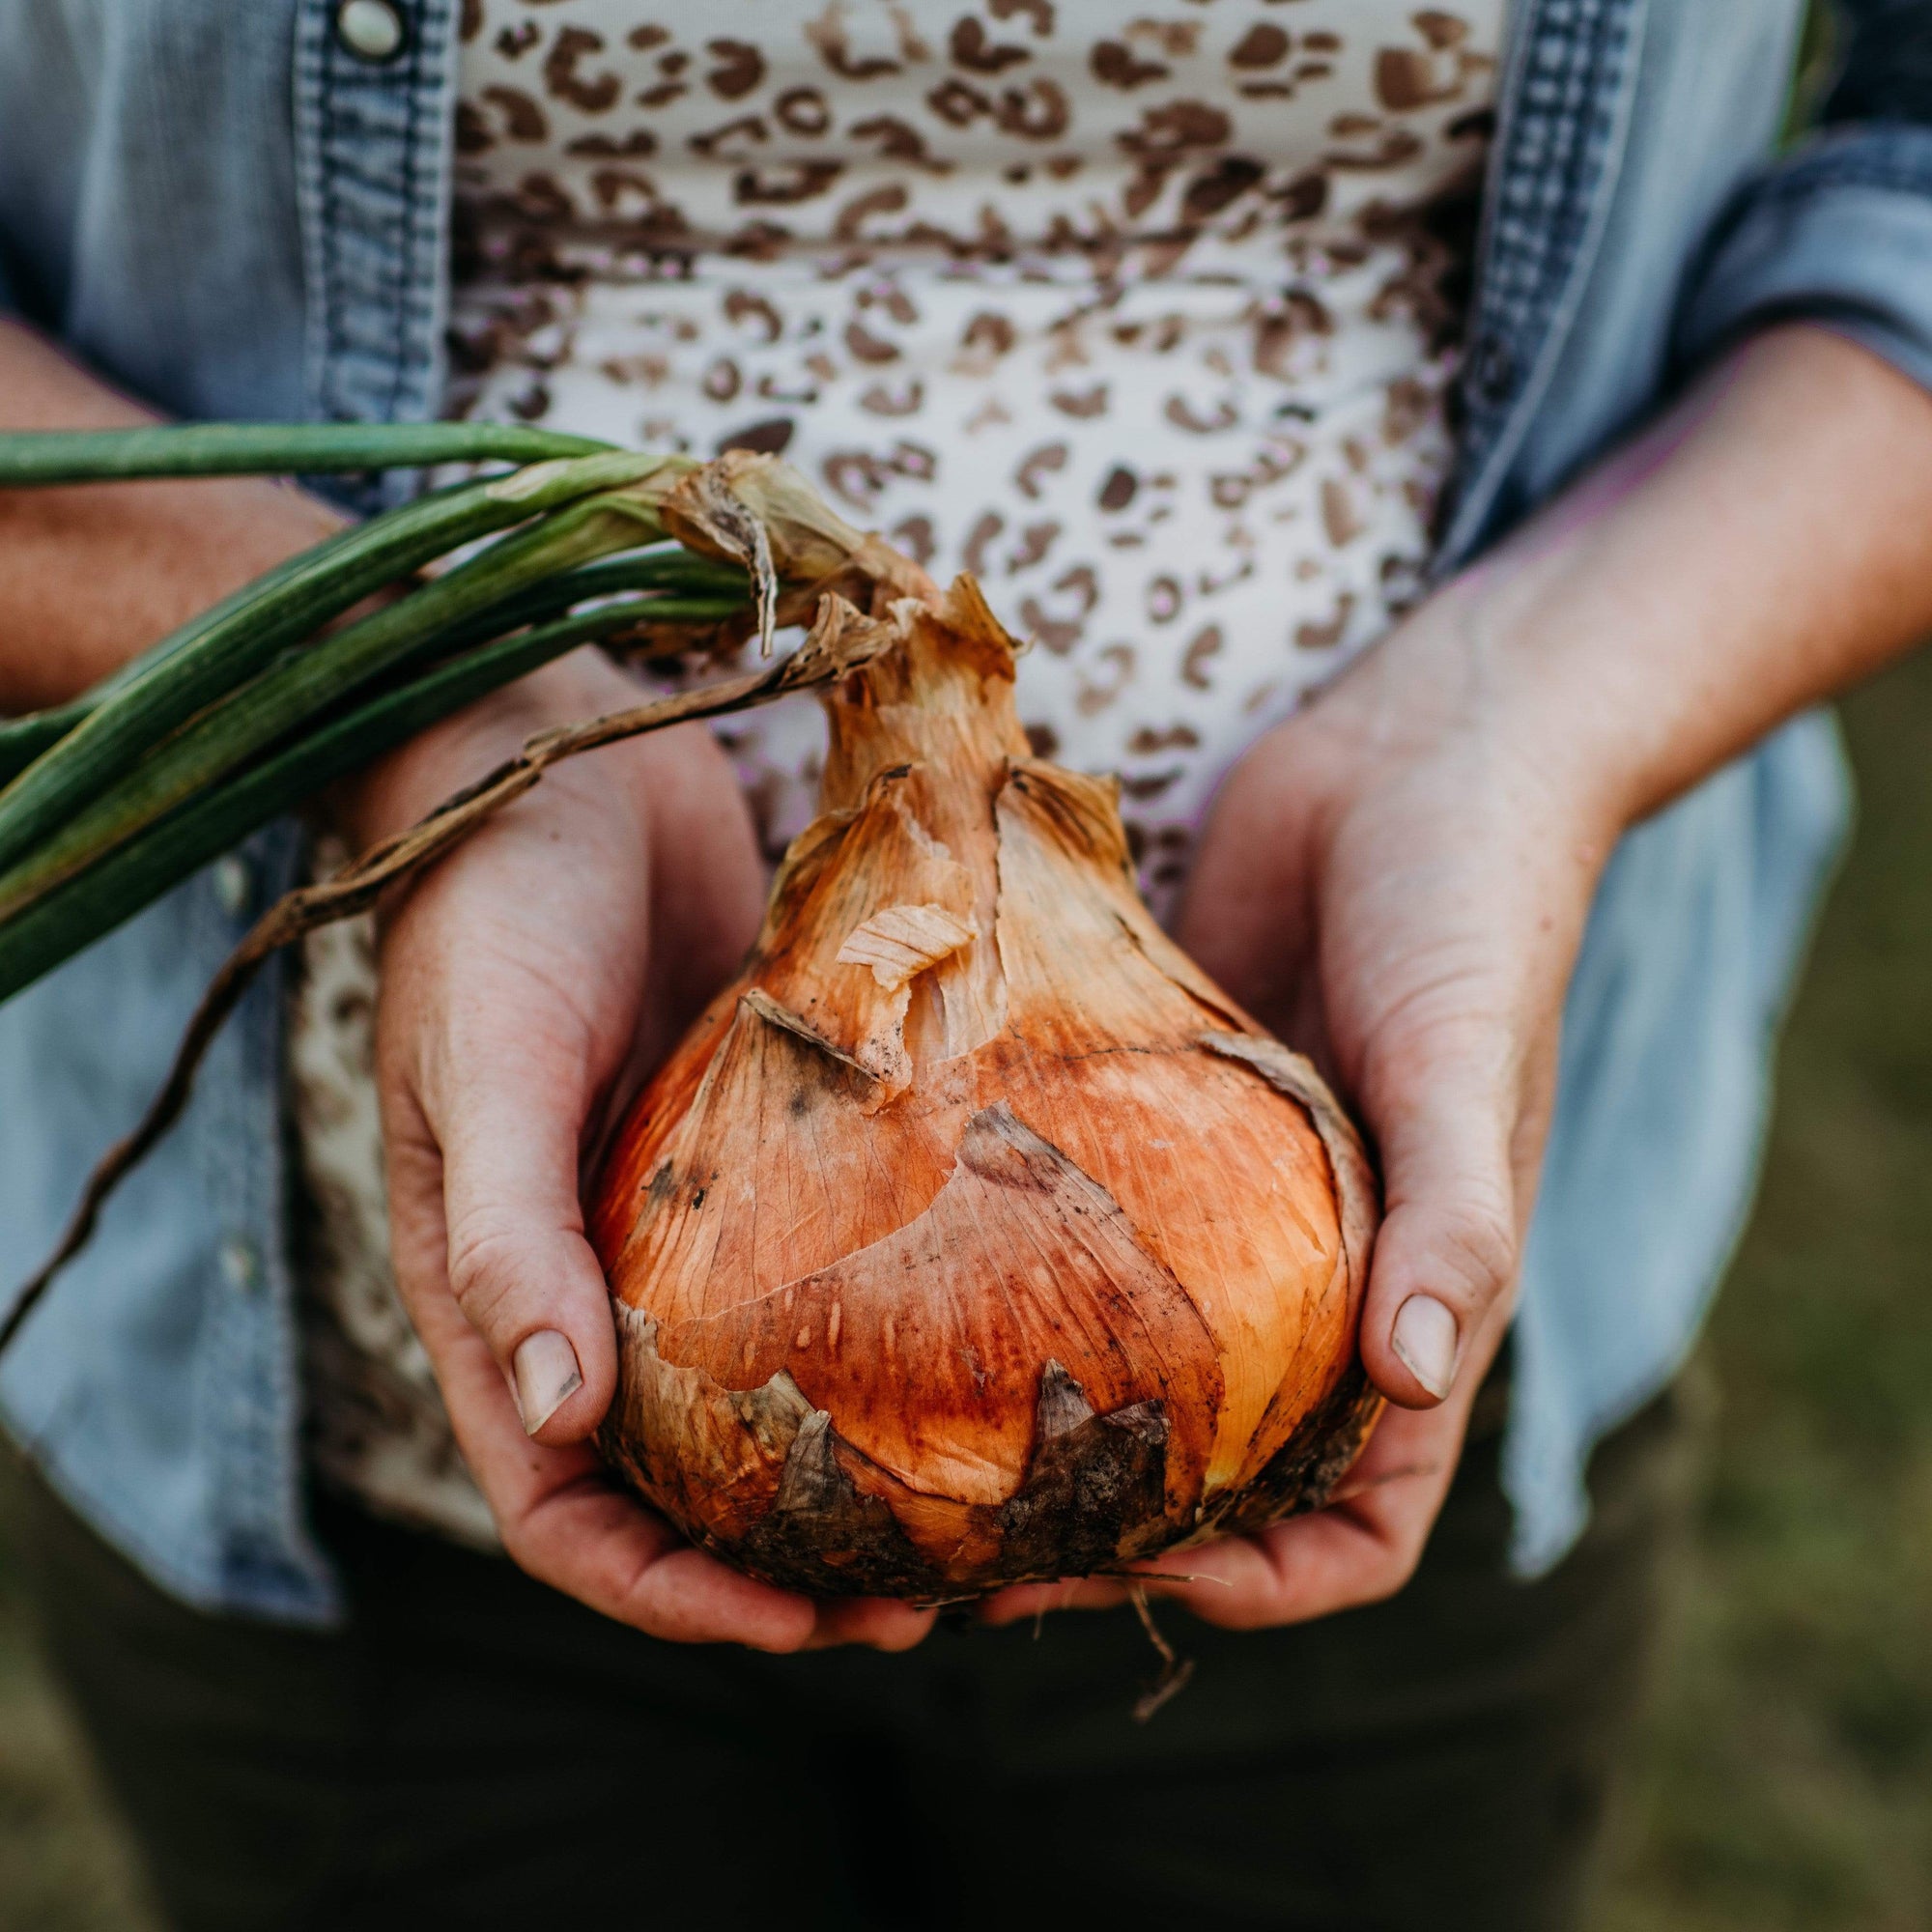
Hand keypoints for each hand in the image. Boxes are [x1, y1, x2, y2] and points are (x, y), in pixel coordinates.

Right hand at [353, 650, 933, 1652]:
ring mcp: (684, 1215)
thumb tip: (556, 1417)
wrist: (554, 751)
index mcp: (499, 1291)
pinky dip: (892, 1325)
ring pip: (767, 1390)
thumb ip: (504, 1231)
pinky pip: (825, 1266)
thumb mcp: (486, 1061)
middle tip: (929, 1596)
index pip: (564, 1504)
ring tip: (982, 1502)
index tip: (795, 1627)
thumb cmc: (494, 902)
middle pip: (683, 1479)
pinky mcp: (763, 1141)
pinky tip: (996, 1331)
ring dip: (853, 1465)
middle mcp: (594, 1276)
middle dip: (785, 1562)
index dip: (665, 1594)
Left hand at [983, 327, 1931, 1633]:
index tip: (1151, 1572)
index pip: (1362, 1517)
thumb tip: (1414, 1378)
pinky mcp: (1153, 1106)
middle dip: (1109, 1527)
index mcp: (1406, 1300)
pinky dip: (1008, 1262)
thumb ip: (1454, 1215)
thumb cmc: (1477, 907)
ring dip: (1037, 1414)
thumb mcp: (1468, 1062)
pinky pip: (1074, 1216)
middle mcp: (1309, 1274)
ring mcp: (1223, 1196)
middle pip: (1214, 1468)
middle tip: (964, 1539)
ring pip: (1129, 1356)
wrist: (1420, 745)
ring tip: (906, 1439)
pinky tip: (901, 1265)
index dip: (1271, 1578)